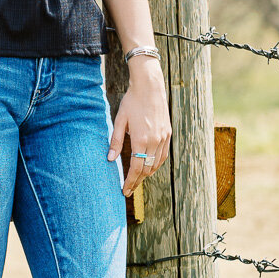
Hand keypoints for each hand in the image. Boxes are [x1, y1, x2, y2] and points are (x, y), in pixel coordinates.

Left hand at [110, 60, 171, 194]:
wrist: (150, 87)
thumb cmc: (131, 102)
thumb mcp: (119, 121)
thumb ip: (115, 141)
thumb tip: (110, 159)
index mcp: (141, 139)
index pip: (136, 167)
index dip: (130, 181)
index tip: (124, 190)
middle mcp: (155, 141)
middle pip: (147, 169)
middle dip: (137, 181)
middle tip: (129, 189)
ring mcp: (163, 137)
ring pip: (156, 163)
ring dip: (147, 174)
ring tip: (137, 180)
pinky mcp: (168, 133)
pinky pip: (163, 155)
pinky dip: (156, 164)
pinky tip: (149, 166)